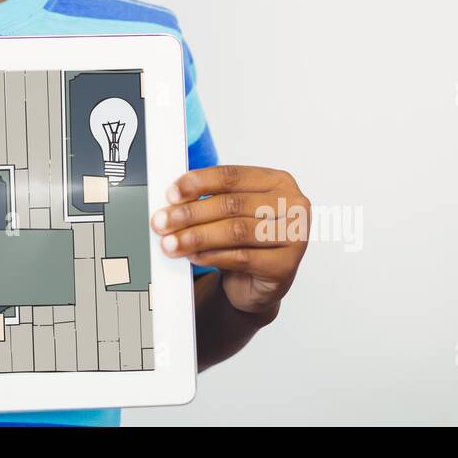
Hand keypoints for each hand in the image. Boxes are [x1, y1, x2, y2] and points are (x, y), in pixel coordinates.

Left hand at [151, 165, 309, 317]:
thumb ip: (210, 199)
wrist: (258, 282)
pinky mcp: (286, 265)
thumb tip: (173, 199)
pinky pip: (242, 258)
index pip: (232, 176)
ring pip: (236, 231)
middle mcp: (293, 205)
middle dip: (191, 213)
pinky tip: (193, 256)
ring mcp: (295, 236)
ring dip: (197, 237)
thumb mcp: (230, 213)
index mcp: (278, 181)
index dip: (198, 182)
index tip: (171, 193)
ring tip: (172, 242)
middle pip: (232, 204)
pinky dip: (212, 256)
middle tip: (162, 221)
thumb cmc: (245, 240)